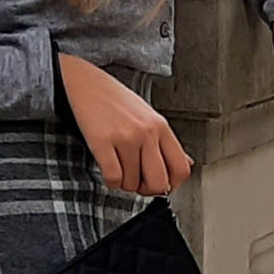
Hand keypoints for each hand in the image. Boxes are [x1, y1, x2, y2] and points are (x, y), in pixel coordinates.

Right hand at [56, 52, 192, 194]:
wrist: (86, 83)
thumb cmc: (116, 101)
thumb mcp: (149, 117)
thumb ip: (167, 143)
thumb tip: (187, 163)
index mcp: (161, 127)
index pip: (181, 168)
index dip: (172, 185)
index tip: (162, 185)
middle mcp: (147, 132)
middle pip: (159, 182)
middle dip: (148, 190)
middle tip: (139, 183)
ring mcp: (125, 137)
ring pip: (132, 183)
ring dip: (125, 183)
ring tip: (120, 168)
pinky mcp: (102, 142)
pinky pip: (113, 178)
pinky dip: (111, 181)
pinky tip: (109, 169)